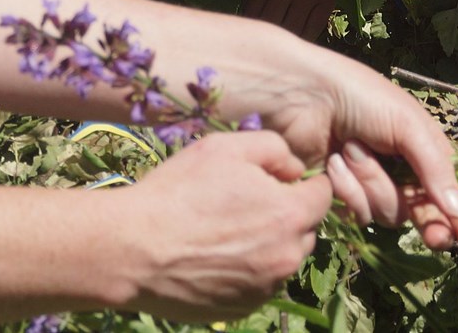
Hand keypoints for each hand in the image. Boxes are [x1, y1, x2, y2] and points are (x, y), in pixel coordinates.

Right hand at [114, 130, 333, 319]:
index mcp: (289, 215)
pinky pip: (258, 284)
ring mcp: (265, 289)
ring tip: (221, 230)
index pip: (324, 195)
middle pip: (305, 229)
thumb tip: (294, 169)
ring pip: (282, 258)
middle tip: (241, 202)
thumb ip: (273, 148)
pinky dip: (245, 270)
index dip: (301, 182)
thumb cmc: (178, 191)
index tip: (275, 179)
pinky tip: (211, 256)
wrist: (133, 249)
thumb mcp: (224, 148)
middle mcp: (286, 258)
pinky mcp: (243, 309)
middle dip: (284, 213)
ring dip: (266, 243)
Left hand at [257, 46, 457, 252]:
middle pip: (425, 214)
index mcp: (423, 150)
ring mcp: (370, 185)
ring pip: (390, 213)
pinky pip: (358, 213)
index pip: (454, 193)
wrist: (301, 95)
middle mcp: (400, 171)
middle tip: (434, 236)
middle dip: (430, 225)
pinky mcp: (341, 196)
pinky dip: (348, 189)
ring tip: (351, 149)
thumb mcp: (406, 124)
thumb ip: (435, 168)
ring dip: (372, 183)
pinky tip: (333, 161)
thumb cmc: (358, 96)